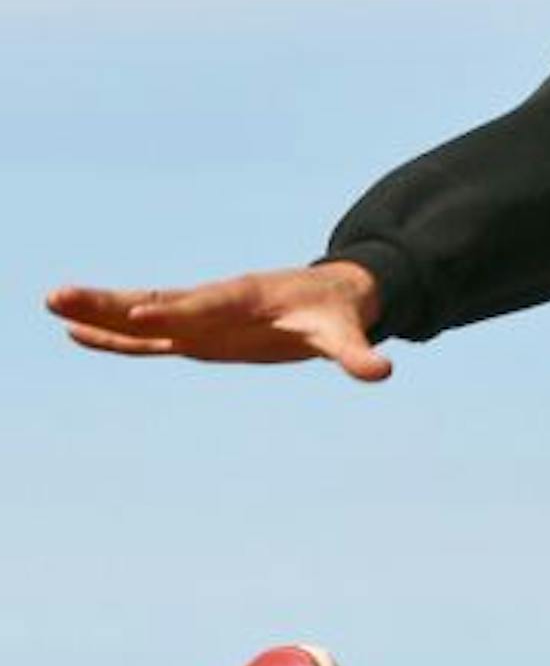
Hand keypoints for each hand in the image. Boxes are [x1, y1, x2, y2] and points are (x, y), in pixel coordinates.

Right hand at [45, 259, 391, 380]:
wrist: (331, 295)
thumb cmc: (336, 314)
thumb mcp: (347, 335)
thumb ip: (357, 354)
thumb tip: (382, 370)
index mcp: (245, 298)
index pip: (205, 305)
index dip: (176, 310)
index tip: (141, 314)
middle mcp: (213, 302)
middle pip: (156, 301)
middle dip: (111, 302)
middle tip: (61, 296)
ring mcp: (200, 317)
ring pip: (141, 313)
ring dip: (99, 313)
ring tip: (51, 305)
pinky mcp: (195, 332)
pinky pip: (147, 335)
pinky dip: (114, 335)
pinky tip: (76, 333)